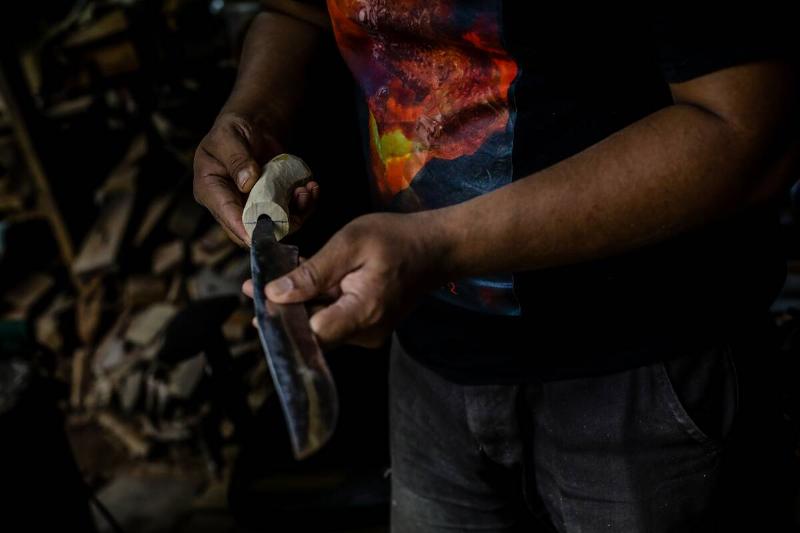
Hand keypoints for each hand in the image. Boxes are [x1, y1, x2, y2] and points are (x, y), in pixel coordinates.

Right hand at [193, 111, 319, 245]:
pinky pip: (290, 214)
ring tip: (305, 190)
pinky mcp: (272, 205)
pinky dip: (304, 206)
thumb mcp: (228, 137)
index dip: (244, 228)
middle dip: (278, 222)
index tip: (262, 232)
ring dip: (297, 213)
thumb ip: (236, 158)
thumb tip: (247, 183)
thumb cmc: (232, 130)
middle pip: (253, 229)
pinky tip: (310, 188)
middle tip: (298, 198)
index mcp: (211, 191)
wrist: (252, 128)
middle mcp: (232, 205)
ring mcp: (254, 208)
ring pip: (275, 225)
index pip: (227, 215)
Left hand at [242, 212, 447, 347]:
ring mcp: (367, 334)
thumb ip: (313, 272)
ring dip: (296, 306)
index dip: (281, 317)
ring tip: (270, 280)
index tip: (256, 295)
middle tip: (250, 286)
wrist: (435, 249)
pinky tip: (299, 284)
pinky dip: (314, 304)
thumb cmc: (396, 239)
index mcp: (364, 312)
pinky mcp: (366, 328)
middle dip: (280, 310)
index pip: (311, 334)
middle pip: (311, 334)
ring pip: (319, 328)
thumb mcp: (351, 243)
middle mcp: (366, 333)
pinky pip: (332, 321)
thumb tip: (274, 294)